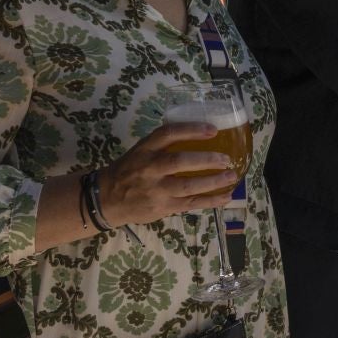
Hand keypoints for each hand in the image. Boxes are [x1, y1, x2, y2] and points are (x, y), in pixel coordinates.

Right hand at [98, 123, 241, 225]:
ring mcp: (156, 190)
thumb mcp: (140, 151)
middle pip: (179, 161)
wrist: (106, 199)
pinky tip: (225, 197)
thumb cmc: (129, 170)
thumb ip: (163, 145)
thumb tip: (199, 134)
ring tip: (231, 176)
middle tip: (226, 159)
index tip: (213, 130)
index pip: (168, 134)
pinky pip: (190, 204)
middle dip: (206, 159)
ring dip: (213, 182)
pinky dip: (210, 201)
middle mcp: (149, 168)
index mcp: (144, 149)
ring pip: (188, 186)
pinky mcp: (162, 207)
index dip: (191, 130)